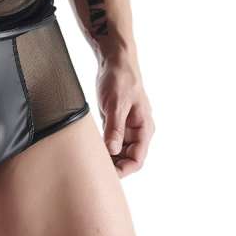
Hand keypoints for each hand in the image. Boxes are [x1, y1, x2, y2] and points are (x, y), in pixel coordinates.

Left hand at [96, 53, 154, 177]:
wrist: (115, 60)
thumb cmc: (120, 80)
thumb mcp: (116, 104)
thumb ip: (114, 128)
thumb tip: (112, 151)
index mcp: (144, 128)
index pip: (137, 159)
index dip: (123, 170)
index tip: (106, 175)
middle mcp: (138, 130)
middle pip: (128, 158)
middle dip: (114, 166)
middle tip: (94, 169)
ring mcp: (126, 126)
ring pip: (119, 151)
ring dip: (108, 157)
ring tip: (91, 160)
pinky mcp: (115, 121)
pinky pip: (111, 140)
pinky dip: (103, 146)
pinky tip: (91, 148)